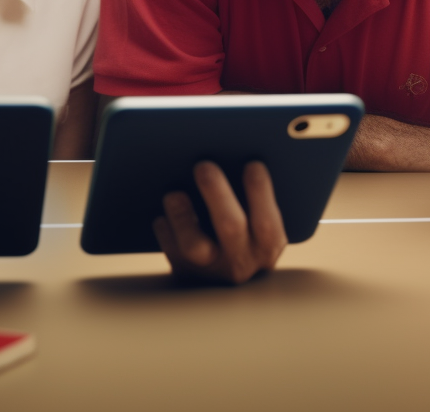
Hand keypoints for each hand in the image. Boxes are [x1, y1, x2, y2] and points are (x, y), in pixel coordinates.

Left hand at [153, 161, 286, 283]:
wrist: (221, 277)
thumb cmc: (243, 230)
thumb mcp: (258, 221)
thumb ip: (252, 198)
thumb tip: (232, 152)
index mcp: (267, 244)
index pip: (267, 221)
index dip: (260, 192)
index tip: (252, 163)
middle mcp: (242, 261)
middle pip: (231, 226)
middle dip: (217, 193)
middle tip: (204, 165)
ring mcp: (211, 270)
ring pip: (194, 246)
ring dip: (182, 215)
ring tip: (173, 194)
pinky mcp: (184, 273)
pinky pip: (170, 251)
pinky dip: (165, 230)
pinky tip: (162, 214)